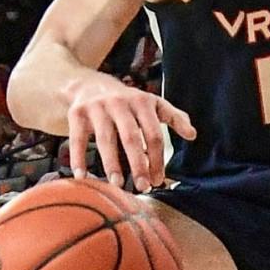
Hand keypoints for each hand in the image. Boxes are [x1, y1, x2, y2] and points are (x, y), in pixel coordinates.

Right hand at [64, 73, 195, 190]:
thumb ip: (174, 118)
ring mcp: (97, 107)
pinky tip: (82, 177)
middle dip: (138, 164)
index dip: (157, 159)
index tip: (158, 180)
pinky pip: (76, 139)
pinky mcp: (77, 113)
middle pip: (131, 138)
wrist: (89, 83)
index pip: (154, 135)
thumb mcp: (153, 103)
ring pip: (105, 139)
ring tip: (117, 185)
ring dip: (111, 164)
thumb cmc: (128, 101)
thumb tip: (192, 135)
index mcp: (142, 102)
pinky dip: (78, 158)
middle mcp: (120, 103)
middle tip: (143, 187)